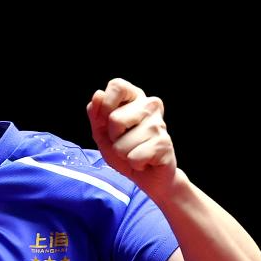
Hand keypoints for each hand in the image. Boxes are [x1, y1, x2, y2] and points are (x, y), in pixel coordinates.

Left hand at [86, 78, 177, 200]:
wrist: (147, 175)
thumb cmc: (124, 150)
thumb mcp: (102, 132)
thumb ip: (96, 114)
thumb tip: (98, 95)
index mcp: (135, 97)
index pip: (118, 85)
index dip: (105, 105)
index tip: (107, 120)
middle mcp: (150, 105)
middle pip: (115, 118)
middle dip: (112, 137)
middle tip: (124, 141)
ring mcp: (159, 124)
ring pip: (122, 143)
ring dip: (122, 153)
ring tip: (134, 151)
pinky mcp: (164, 143)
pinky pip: (133, 157)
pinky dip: (133, 163)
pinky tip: (144, 160)